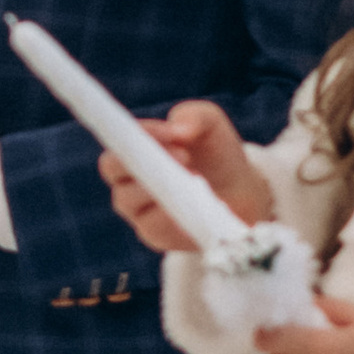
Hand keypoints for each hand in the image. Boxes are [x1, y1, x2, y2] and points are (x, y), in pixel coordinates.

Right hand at [98, 101, 274, 252]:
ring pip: (128, 199)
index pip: (120, 142)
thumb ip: (195, 116)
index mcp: (136, 151)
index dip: (138, 135)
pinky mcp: (156, 236)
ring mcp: (139, 211)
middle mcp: (128, 181)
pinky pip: (152, 227)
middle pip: (112, 169)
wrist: (240, 194)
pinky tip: (196, 206)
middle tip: (183, 154)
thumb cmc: (217, 153)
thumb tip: (179, 128)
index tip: (172, 133)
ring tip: (196, 179)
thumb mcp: (212, 125)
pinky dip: (172, 215)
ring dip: (160, 187)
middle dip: (143, 159)